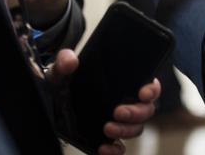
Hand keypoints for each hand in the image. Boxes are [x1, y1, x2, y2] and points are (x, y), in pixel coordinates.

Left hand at [45, 50, 160, 154]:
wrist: (52, 103)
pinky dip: (115, 150)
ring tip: (108, 129)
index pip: (150, 85)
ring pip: (136, 129)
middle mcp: (127, 102)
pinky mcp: (108, 138)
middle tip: (118, 112)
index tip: (143, 93)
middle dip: (136, 113)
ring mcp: (119, 121)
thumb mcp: (63, 70)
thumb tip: (70, 60)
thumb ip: (65, 61)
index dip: (152, 89)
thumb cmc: (65, 83)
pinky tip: (103, 148)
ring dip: (126, 130)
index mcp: (126, 83)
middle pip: (146, 110)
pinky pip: (120, 147)